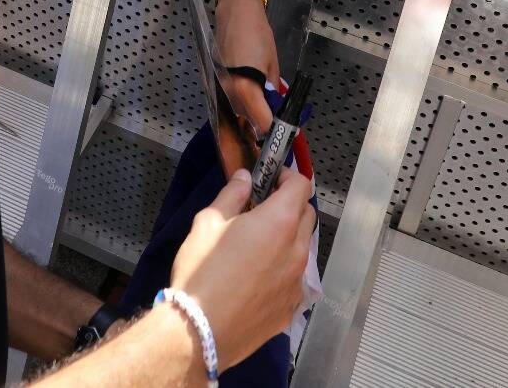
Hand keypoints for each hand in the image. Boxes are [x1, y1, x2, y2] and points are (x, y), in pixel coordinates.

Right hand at [168, 169, 313, 369]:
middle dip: (290, 205)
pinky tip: (258, 279)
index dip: (287, 177)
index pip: (301, 186)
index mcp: (279, 222)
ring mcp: (298, 281)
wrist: (201, 331)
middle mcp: (297, 249)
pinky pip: (295, 279)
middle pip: (307, 215)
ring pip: (302, 248)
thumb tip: (244, 177)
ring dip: (288, 238)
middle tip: (262, 208)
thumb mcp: (208, 223)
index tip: (271, 179)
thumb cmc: (202, 272)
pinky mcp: (292, 307)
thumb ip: (231, 195)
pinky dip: (284, 270)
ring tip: (258, 246)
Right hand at [213, 0, 278, 143]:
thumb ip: (272, 88)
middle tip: (275, 125)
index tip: (281, 132)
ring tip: (264, 112)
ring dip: (249, 114)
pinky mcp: (215, 80)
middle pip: (246, 119)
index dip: (273, 129)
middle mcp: (229, 92)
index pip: (261, 121)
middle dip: (261, 124)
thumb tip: (274, 105)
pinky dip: (240, 102)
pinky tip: (250, 99)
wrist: (234, 12)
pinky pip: (230, 98)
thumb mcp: (272, 63)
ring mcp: (220, 86)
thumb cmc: (258, 34)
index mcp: (246, 89)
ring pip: (236, 110)